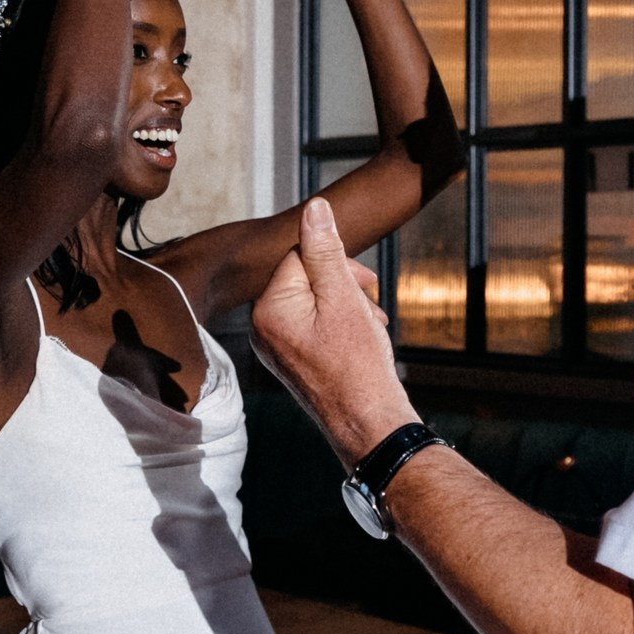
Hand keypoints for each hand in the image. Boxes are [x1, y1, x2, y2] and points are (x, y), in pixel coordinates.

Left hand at [253, 197, 416, 466]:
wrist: (368, 424)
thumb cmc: (358, 365)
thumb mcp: (343, 297)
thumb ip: (325, 251)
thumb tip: (314, 209)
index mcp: (268, 308)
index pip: (299, 257)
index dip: (337, 264)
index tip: (366, 282)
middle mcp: (262, 328)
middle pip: (304, 279)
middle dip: (342, 285)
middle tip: (370, 301)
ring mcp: (275, 348)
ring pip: (313, 302)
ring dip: (346, 305)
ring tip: (370, 326)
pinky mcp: (291, 362)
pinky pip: (312, 326)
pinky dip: (340, 325)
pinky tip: (361, 339)